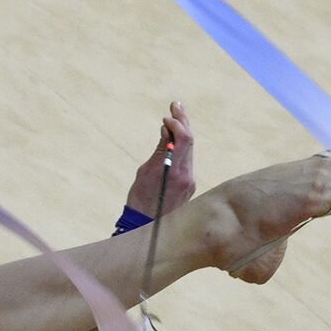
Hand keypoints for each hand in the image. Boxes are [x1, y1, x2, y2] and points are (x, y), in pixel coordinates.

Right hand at [124, 101, 195, 217]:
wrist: (146, 225)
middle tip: (176, 105)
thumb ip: (160, 150)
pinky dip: (181, 146)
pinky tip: (174, 138)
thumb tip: (167, 129)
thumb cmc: (140, 198)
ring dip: (183, 132)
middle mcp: (187, 175)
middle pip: (190, 142)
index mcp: (175, 171)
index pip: (185, 140)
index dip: (178, 124)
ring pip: (190, 150)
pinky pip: (187, 160)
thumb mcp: (146, 171)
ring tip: (176, 116)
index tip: (166, 117)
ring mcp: (190, 181)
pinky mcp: (189, 185)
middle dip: (183, 122)